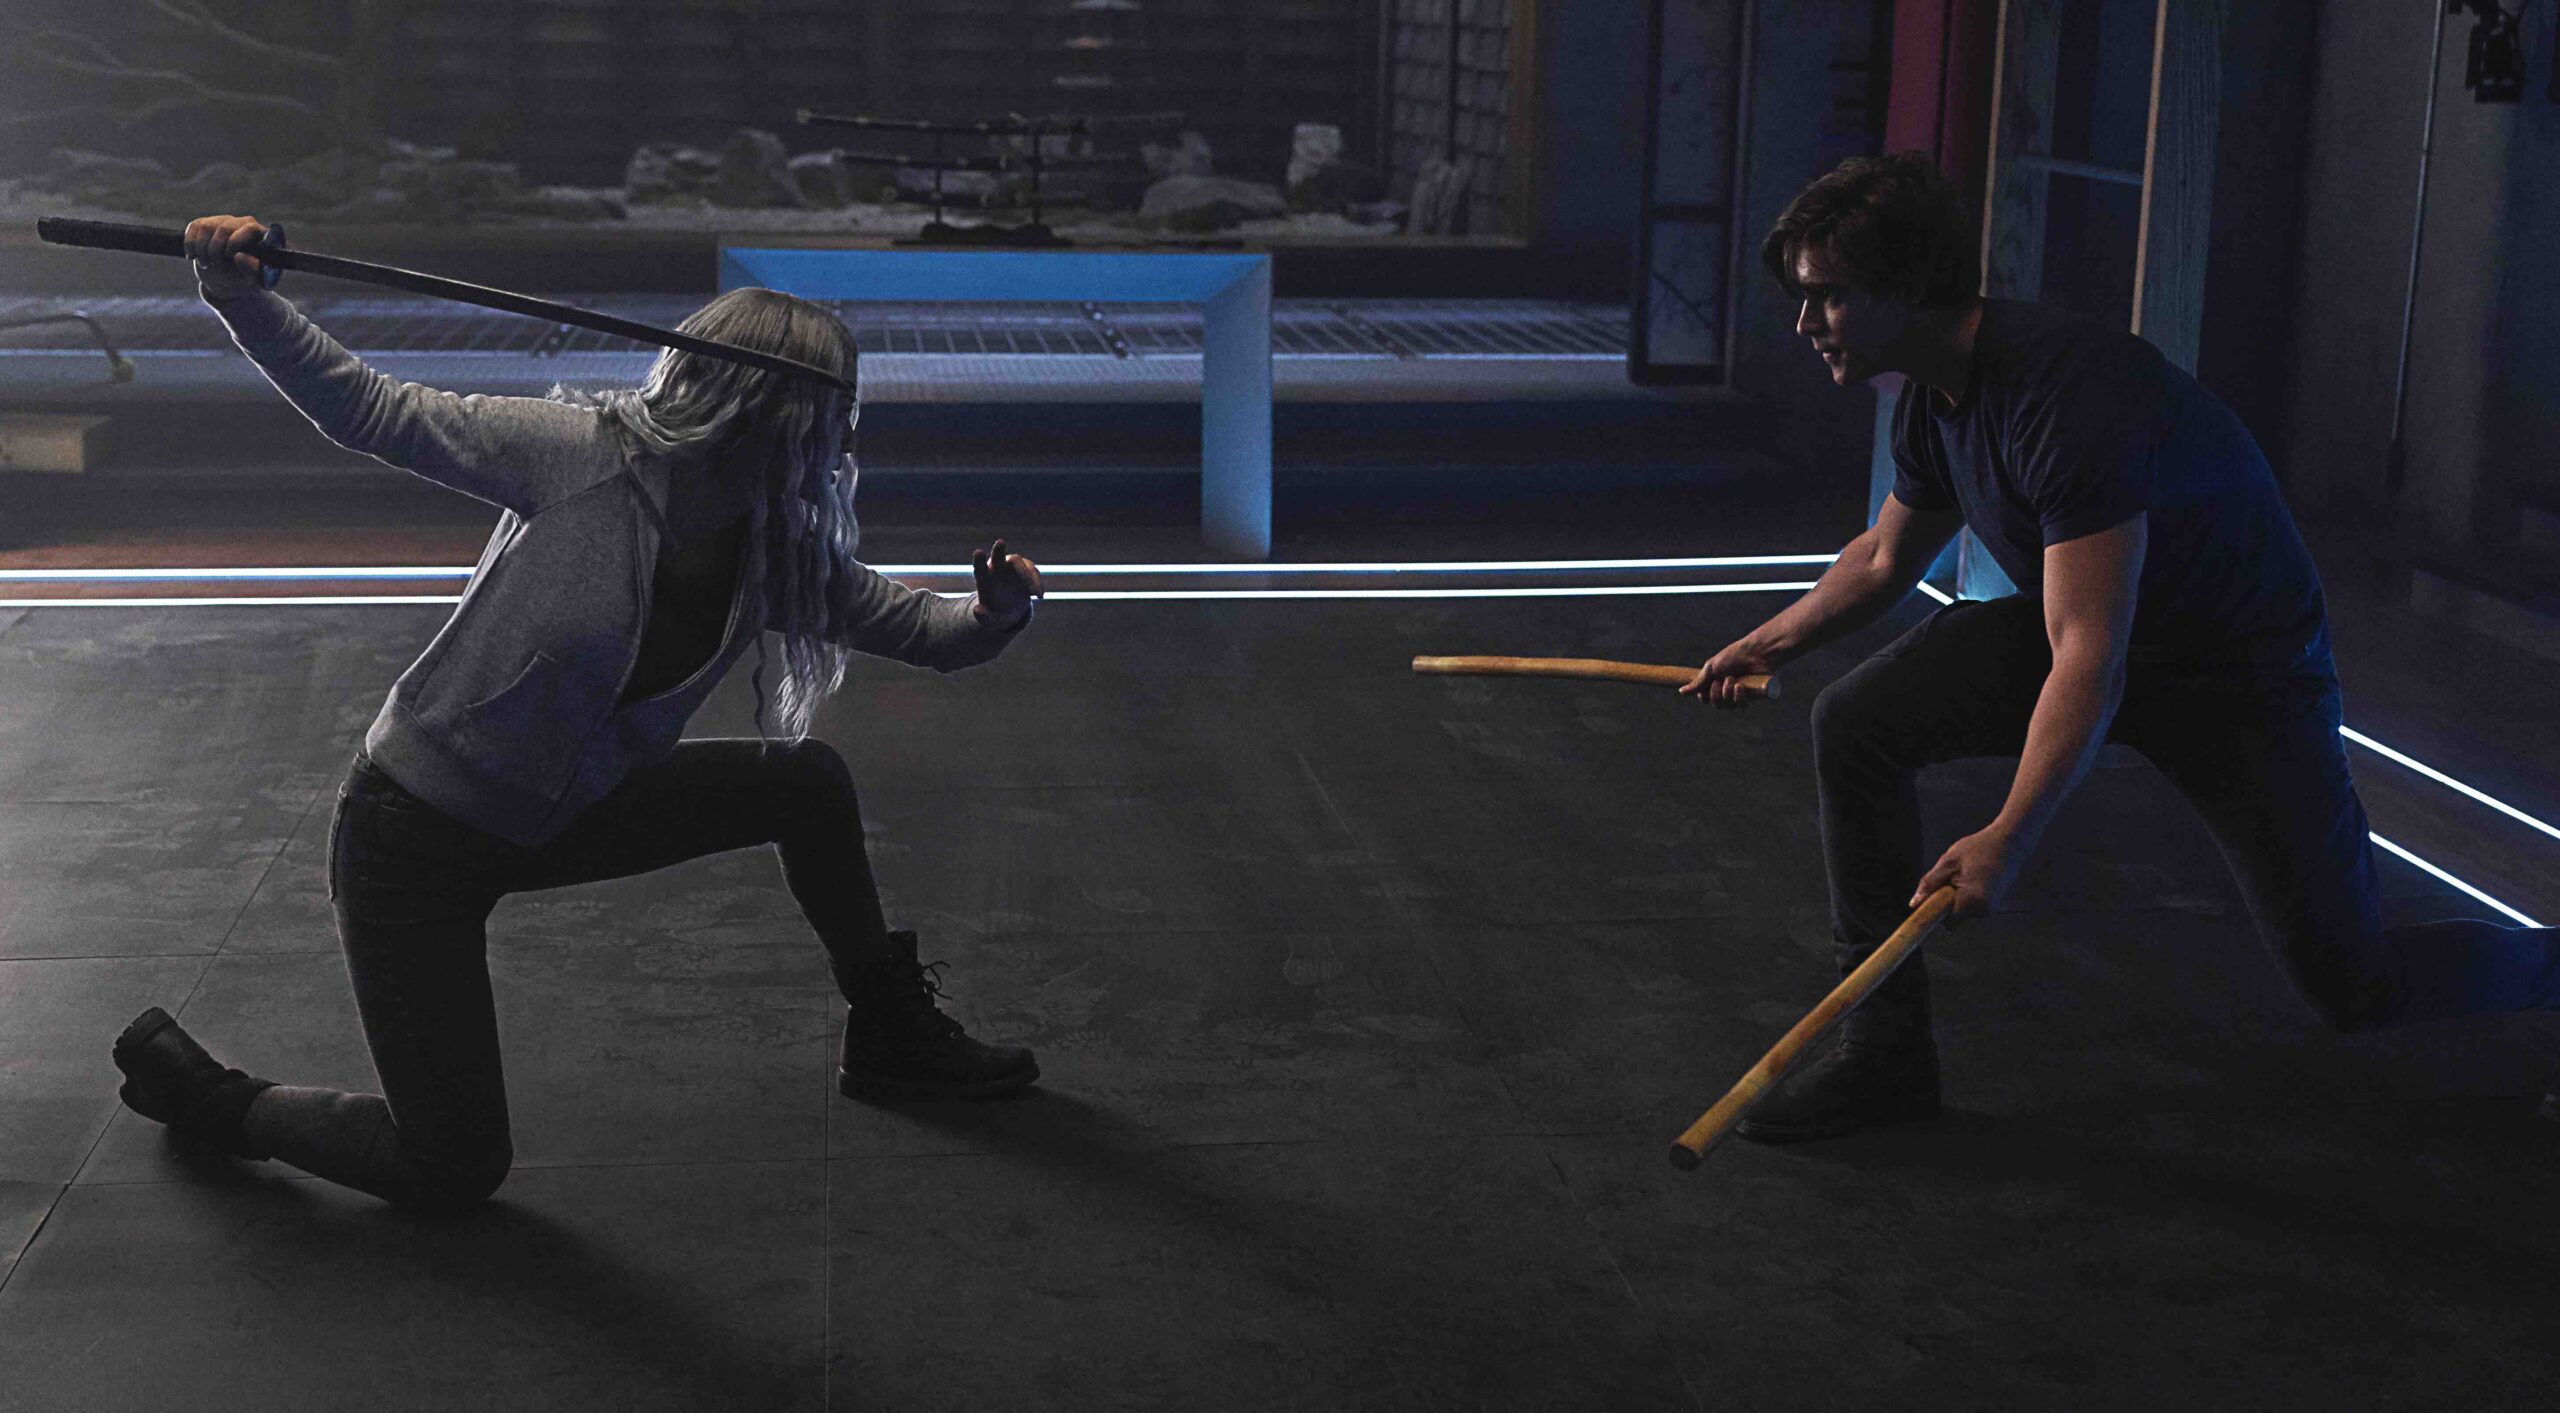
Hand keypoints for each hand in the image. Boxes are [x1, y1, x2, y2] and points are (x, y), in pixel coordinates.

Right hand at [183, 214, 270, 298]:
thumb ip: (253, 270)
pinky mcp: (205, 224)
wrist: (227, 281)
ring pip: (206, 227)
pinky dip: (190, 243)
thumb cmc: (246, 279)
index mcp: (259, 235)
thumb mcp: (255, 280)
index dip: (236, 241)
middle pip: (224, 228)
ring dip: (201, 249)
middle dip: (216, 250)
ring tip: (205, 264)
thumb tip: (239, 257)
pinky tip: (193, 256)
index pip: (249, 227)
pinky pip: (194, 226)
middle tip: (215, 265)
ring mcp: (222, 222)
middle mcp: (241, 224)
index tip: (229, 256)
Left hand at [971, 537, 1042, 626]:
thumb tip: (977, 610)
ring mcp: (1013, 567)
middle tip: (1000, 542)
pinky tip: (1038, 595)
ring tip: (1035, 594)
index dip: (979, 560)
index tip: (978, 552)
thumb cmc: (995, 613)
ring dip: (1028, 576)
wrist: (1009, 609)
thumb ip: (983, 616)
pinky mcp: (1027, 570)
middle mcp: (997, 568)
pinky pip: (1033, 572)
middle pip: (998, 556)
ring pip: (1020, 563)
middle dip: (998, 549)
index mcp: (985, 579)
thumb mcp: (989, 619)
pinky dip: (1037, 582)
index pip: (980, 568)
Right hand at [1677, 639, 1780, 708]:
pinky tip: (1740, 687)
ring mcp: (1740, 694)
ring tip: (1732, 679)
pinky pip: (1742, 705)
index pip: (1706, 699)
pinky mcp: (1752, 696)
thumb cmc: (1733, 656)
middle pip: (1716, 704)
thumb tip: (1681, 692)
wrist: (1755, 653)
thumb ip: (1698, 682)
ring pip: (1728, 706)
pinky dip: (1739, 697)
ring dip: (1727, 694)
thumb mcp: (1711, 668)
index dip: (1705, 697)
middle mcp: (1727, 690)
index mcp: (1716, 682)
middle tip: (1720, 681)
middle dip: (1716, 694)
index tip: (1705, 690)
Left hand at [1911, 825, 2026, 926]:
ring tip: (1967, 872)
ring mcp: (1993, 907)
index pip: (1948, 922)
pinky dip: (1969, 893)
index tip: (1934, 897)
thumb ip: (1930, 884)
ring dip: (1959, 896)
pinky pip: (1973, 904)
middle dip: (1949, 900)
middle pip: (1956, 916)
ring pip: (1964, 909)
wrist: (2010, 842)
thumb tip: (1914, 904)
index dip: (1938, 911)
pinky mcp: (1996, 903)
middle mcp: (1985, 910)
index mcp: (1972, 900)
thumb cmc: (1978, 848)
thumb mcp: (1948, 862)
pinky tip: (1976, 875)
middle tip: (1953, 876)